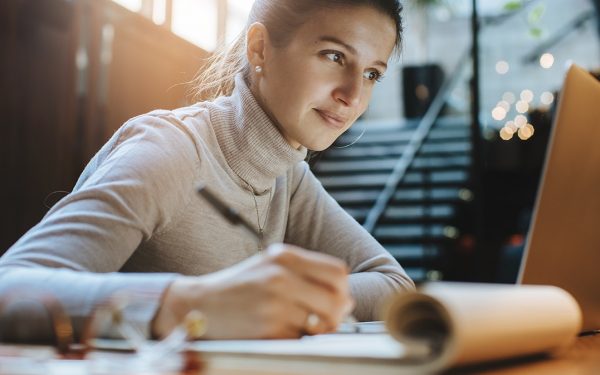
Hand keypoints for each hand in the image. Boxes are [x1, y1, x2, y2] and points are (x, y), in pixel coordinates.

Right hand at [152, 244, 353, 338]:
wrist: (199, 304)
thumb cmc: (239, 286)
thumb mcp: (270, 266)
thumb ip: (306, 274)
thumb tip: (345, 299)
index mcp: (284, 256)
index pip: (337, 272)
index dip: (343, 288)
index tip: (338, 298)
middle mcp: (280, 276)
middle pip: (336, 298)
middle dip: (338, 313)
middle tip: (328, 319)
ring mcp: (274, 303)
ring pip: (323, 323)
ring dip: (320, 329)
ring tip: (305, 326)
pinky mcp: (267, 329)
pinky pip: (301, 339)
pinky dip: (298, 340)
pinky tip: (284, 332)